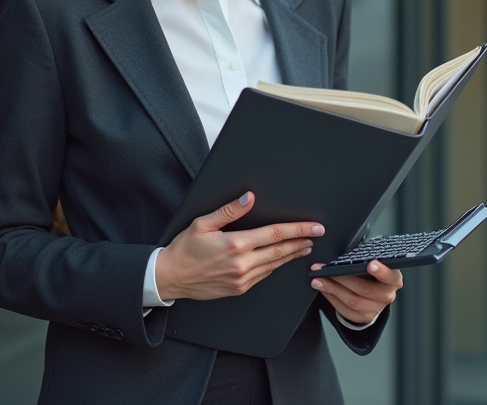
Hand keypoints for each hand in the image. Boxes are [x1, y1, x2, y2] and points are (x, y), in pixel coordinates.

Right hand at [155, 192, 322, 301]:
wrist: (170, 277)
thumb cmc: (184, 249)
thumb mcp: (203, 223)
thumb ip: (229, 210)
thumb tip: (248, 197)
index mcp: (235, 244)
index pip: (275, 234)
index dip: (298, 229)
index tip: (313, 226)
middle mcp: (241, 263)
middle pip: (280, 250)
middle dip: (301, 242)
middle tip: (316, 236)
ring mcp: (241, 279)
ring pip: (274, 265)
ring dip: (291, 255)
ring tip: (304, 248)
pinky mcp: (238, 289)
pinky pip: (263, 276)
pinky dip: (275, 266)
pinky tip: (280, 260)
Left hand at [309, 260, 402, 325]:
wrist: (375, 294)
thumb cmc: (373, 273)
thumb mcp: (375, 263)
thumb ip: (366, 258)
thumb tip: (346, 252)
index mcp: (393, 279)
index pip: (389, 276)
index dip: (381, 271)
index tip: (370, 264)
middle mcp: (387, 296)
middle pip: (364, 288)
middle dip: (341, 278)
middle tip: (325, 269)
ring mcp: (375, 309)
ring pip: (352, 300)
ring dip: (332, 288)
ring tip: (318, 280)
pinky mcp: (363, 318)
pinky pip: (344, 310)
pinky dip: (331, 298)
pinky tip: (323, 289)